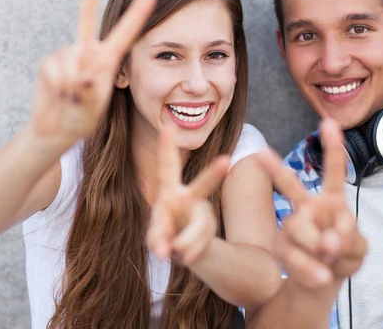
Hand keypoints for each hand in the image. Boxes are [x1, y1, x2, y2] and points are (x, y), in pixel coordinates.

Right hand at [30, 0, 156, 143]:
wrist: (57, 129)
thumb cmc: (83, 118)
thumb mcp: (95, 108)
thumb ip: (92, 92)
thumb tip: (83, 76)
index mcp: (108, 60)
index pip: (126, 34)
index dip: (137, 14)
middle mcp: (87, 52)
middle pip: (86, 17)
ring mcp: (68, 55)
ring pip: (69, 62)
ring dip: (71, 88)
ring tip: (73, 100)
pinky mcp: (49, 62)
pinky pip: (55, 71)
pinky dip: (59, 89)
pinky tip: (60, 96)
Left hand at [146, 122, 229, 264]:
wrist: (188, 251)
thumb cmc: (166, 234)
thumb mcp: (155, 236)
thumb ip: (157, 241)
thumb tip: (167, 253)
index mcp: (171, 192)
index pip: (168, 167)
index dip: (167, 148)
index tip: (168, 127)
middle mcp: (190, 198)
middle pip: (202, 186)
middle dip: (213, 175)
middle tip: (226, 160)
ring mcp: (202, 214)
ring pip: (198, 226)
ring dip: (183, 243)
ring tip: (175, 253)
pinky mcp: (208, 231)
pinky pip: (198, 244)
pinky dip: (185, 254)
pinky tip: (183, 255)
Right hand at [258, 119, 367, 288]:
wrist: (323, 280)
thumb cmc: (343, 257)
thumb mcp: (358, 249)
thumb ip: (349, 240)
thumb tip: (328, 240)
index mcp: (332, 201)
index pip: (333, 171)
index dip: (332, 147)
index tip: (328, 122)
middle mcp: (308, 208)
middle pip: (291, 186)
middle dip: (275, 169)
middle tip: (259, 152)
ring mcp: (292, 226)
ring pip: (298, 227)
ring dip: (318, 245)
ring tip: (331, 255)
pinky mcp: (283, 247)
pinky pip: (295, 256)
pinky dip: (313, 269)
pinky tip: (323, 276)